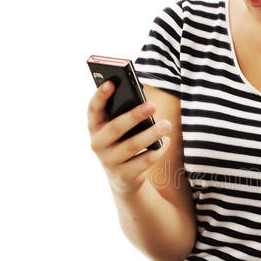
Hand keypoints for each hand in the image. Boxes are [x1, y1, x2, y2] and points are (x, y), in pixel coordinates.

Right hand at [87, 80, 170, 194]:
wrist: (123, 178)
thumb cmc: (124, 142)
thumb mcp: (121, 129)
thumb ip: (125, 114)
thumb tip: (144, 102)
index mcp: (94, 127)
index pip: (93, 109)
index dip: (100, 96)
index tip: (112, 82)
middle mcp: (97, 144)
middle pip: (115, 127)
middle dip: (134, 115)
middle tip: (152, 105)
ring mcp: (108, 161)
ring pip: (131, 145)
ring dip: (151, 134)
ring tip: (167, 124)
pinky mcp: (122, 175)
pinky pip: (143, 161)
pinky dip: (157, 150)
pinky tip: (166, 141)